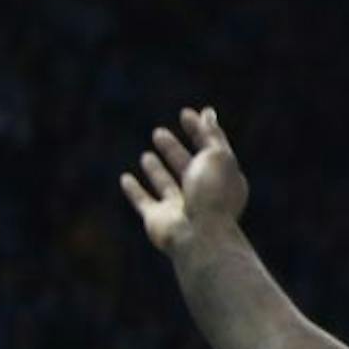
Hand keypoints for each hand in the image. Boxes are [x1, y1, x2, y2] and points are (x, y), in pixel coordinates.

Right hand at [120, 107, 249, 258]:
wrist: (199, 235)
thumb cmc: (211, 194)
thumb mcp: (217, 156)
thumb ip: (211, 135)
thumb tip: (208, 113)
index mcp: (223, 178)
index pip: (210, 148)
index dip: (199, 130)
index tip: (186, 113)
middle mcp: (202, 193)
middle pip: (186, 166)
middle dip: (174, 149)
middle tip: (159, 132)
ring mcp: (180, 207)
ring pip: (165, 183)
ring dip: (156, 169)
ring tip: (146, 154)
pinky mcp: (158, 220)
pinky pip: (143, 201)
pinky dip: (134, 190)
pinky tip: (125, 178)